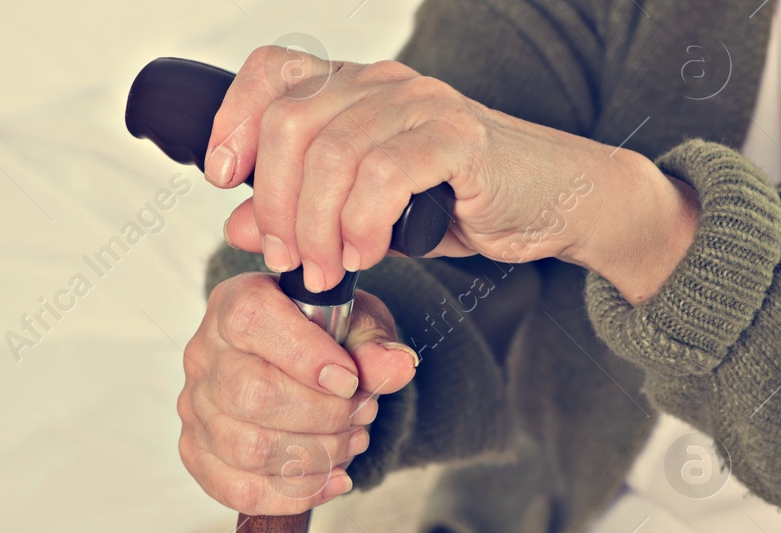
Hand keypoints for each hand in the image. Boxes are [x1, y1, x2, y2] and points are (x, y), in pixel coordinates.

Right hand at [179, 273, 417, 514]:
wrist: (298, 362)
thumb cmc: (320, 336)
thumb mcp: (355, 324)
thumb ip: (373, 344)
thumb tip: (396, 366)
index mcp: (235, 304)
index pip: (253, 322)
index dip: (306, 355)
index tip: (349, 380)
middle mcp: (205, 354)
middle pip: (253, 394)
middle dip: (325, 415)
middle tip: (360, 414)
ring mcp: (196, 406)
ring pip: (248, 448)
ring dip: (317, 456)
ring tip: (349, 441)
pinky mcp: (199, 451)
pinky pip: (238, 488)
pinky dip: (294, 493)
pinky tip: (330, 478)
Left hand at [206, 47, 696, 301]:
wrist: (557, 202)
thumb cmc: (459, 202)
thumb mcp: (364, 211)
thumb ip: (302, 211)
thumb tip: (237, 223)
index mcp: (352, 88)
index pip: (271, 72)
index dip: (234, 119)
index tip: (223, 179)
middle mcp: (381, 83)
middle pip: (289, 124)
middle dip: (274, 203)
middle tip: (285, 257)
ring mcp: (420, 104)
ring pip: (332, 156)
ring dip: (316, 227)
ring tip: (328, 268)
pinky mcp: (458, 137)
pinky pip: (384, 176)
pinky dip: (362, 225)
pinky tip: (369, 253)